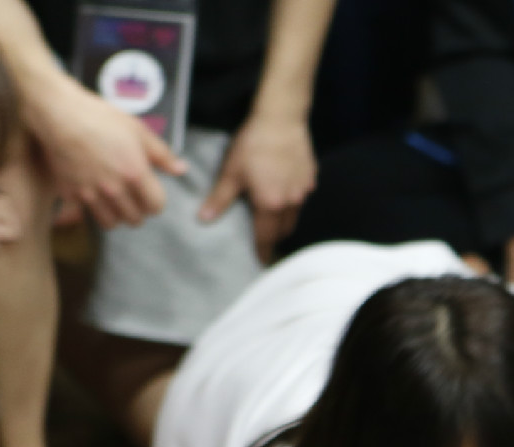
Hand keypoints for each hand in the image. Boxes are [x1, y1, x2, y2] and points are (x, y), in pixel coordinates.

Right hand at [32, 77, 185, 228]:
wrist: (59, 114)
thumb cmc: (100, 118)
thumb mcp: (137, 130)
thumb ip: (162, 154)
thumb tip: (181, 169)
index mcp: (134, 173)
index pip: (156, 207)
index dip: (156, 202)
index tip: (150, 193)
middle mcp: (114, 189)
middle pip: (135, 219)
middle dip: (138, 210)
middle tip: (133, 198)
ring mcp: (91, 194)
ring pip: (111, 224)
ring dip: (117, 215)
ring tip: (116, 201)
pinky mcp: (71, 194)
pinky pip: (87, 215)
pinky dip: (93, 210)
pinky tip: (95, 196)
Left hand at [200, 115, 317, 261]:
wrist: (281, 118)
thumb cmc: (254, 144)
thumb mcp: (232, 172)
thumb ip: (220, 198)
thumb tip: (204, 218)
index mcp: (270, 205)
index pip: (267, 237)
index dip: (263, 251)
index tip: (262, 261)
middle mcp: (291, 202)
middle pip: (284, 230)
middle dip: (274, 237)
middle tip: (264, 239)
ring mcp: (303, 190)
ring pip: (295, 215)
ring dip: (284, 220)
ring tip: (272, 217)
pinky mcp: (310, 178)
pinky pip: (301, 198)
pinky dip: (292, 201)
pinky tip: (283, 189)